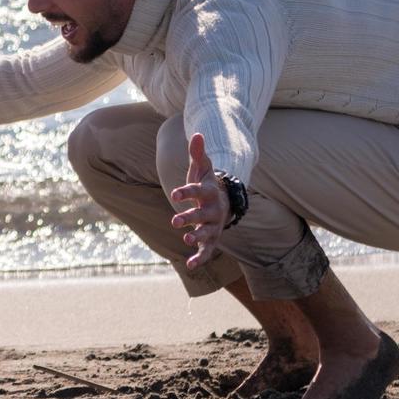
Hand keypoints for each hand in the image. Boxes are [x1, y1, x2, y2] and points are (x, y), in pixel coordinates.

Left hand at [169, 131, 230, 268]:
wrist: (225, 201)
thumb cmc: (207, 184)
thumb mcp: (202, 168)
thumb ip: (198, 153)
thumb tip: (197, 133)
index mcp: (209, 192)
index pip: (197, 191)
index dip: (186, 192)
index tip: (174, 193)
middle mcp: (213, 210)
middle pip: (201, 215)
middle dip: (189, 218)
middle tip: (174, 221)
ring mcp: (213, 226)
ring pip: (206, 233)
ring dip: (197, 238)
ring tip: (186, 240)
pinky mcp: (211, 239)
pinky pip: (207, 250)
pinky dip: (200, 258)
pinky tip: (190, 266)